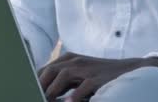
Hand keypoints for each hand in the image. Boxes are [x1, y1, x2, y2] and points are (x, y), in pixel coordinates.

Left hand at [38, 52, 157, 101]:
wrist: (131, 71)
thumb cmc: (101, 77)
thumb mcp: (80, 77)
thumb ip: (63, 83)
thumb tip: (44, 94)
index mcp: (69, 59)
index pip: (45, 69)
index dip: (34, 81)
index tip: (26, 91)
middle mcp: (76, 61)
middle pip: (51, 70)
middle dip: (40, 85)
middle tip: (32, 96)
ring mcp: (88, 68)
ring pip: (64, 75)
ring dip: (53, 90)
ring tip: (46, 100)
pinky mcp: (99, 78)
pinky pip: (84, 86)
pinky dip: (75, 95)